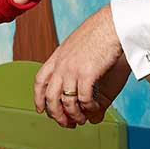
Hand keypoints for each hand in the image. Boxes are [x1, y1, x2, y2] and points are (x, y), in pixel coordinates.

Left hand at [34, 5, 125, 127]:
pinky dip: (88, 108)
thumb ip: (73, 61)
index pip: (40, 80)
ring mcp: (72, 70)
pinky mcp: (87, 74)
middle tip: (65, 123)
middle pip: (50, 96)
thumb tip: (73, 71)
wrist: (111, 24)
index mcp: (57, 57)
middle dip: (56, 114)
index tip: (41, 109)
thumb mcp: (78, 46)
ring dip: (73, 115)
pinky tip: (93, 108)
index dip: (38, 97)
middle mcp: (61, 65)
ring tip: (81, 120)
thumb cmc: (99, 32)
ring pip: (66, 101)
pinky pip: (83, 99)